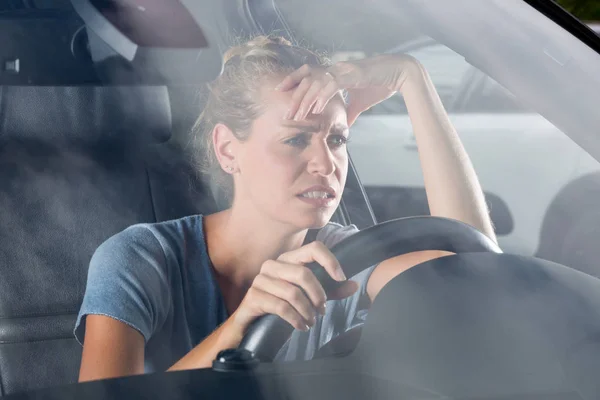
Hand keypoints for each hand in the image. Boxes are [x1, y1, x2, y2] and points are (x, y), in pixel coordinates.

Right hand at [230, 242, 357, 332]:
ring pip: (292, 292)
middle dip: (318, 295)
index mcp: (287, 260)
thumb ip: (330, 291)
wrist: (249, 327)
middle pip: (303, 273)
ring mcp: (260, 280)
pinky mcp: (253, 297)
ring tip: (311, 322)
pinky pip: (281, 307)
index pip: (313, 248)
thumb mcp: (309, 299)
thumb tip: (354, 285)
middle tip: (322, 310)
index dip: (330, 261)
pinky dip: (296, 319)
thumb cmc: (280, 308)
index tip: (341, 278)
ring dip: (307, 311)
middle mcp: (272, 265)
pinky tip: (301, 326)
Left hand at [276, 54, 419, 125]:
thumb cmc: (381, 85)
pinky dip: (322, 97)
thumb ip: (349, 112)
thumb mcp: (360, 103)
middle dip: (295, 98)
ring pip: (316, 83)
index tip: (279, 92)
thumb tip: (344, 125)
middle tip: (285, 115)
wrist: (400, 75)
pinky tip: (316, 109)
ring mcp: (343, 70)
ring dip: (306, 101)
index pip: (307, 74)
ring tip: (298, 117)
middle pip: (307, 80)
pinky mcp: (351, 74)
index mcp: (334, 72)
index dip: (292, 81)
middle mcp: (335, 68)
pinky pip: (332, 85)